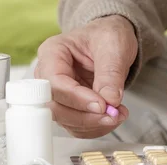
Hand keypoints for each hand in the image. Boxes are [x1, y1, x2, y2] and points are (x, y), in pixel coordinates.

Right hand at [34, 15, 136, 137]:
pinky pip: (77, 126)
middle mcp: (49, 75)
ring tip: (118, 113)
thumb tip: (110, 100)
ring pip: (66, 120)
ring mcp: (58, 94)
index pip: (55, 82)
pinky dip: (96, 127)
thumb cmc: (107, 36)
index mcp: (52, 52)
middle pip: (56, 106)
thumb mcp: (113, 46)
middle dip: (86, 116)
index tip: (101, 105)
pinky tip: (112, 116)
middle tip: (113, 114)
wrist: (111, 41)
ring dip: (94, 124)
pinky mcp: (69, 107)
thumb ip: (110, 73)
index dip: (77, 98)